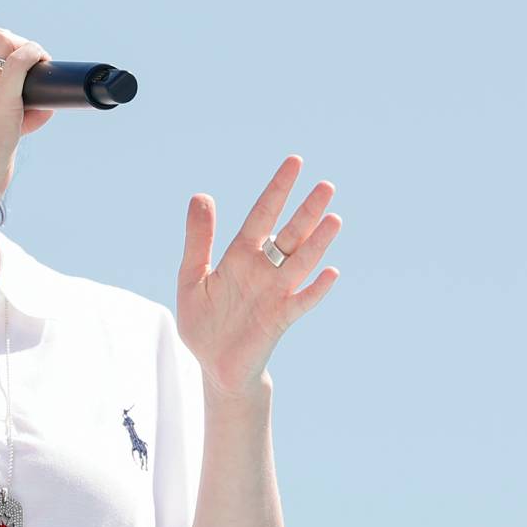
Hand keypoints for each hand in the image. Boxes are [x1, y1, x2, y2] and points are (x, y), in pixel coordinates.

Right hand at [0, 26, 55, 210]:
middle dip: (15, 42)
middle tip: (28, 64)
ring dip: (27, 47)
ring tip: (38, 66)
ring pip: (4, 40)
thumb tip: (39, 109)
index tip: (8, 58)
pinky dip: (37, 56)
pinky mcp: (1, 100)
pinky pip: (23, 59)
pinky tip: (44, 69)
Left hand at [176, 155, 341, 397]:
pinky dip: (315, 289)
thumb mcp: (192, 277)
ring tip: (334, 218)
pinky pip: (301, 302)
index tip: (295, 162)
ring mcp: (274, 294)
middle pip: (289, 235)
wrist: (213, 364)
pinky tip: (331, 272)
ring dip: (317, 243)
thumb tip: (202, 195)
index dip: (277, 190)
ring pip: (300, 263)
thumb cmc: (204, 321)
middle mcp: (263, 271)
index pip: (262, 215)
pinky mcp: (279, 320)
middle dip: (306, 211)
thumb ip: (198, 239)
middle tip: (326, 185)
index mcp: (240, 256)